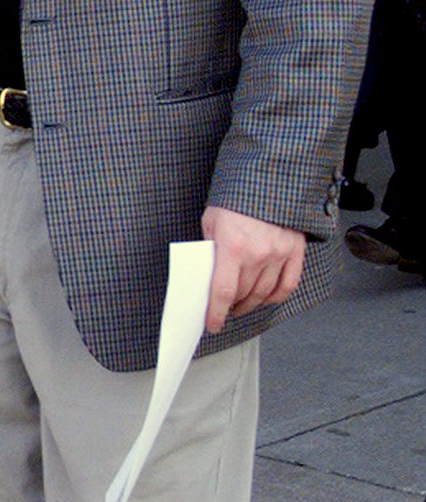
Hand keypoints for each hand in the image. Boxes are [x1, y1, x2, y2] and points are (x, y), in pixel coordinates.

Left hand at [201, 205, 305, 333]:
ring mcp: (279, 253)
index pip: (223, 292)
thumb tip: (207, 274)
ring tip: (242, 303)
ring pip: (264, 294)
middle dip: (231, 305)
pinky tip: (266, 297)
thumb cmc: (236, 197)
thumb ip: (211, 249)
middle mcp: (258, 254)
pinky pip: (288, 284)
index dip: (216, 313)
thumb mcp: (211, 221)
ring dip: (251, 303)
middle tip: (225, 308)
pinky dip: (276, 296)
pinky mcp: (295, 250)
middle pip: (243, 295)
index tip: (212, 324)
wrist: (267, 177)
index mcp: (232, 247)